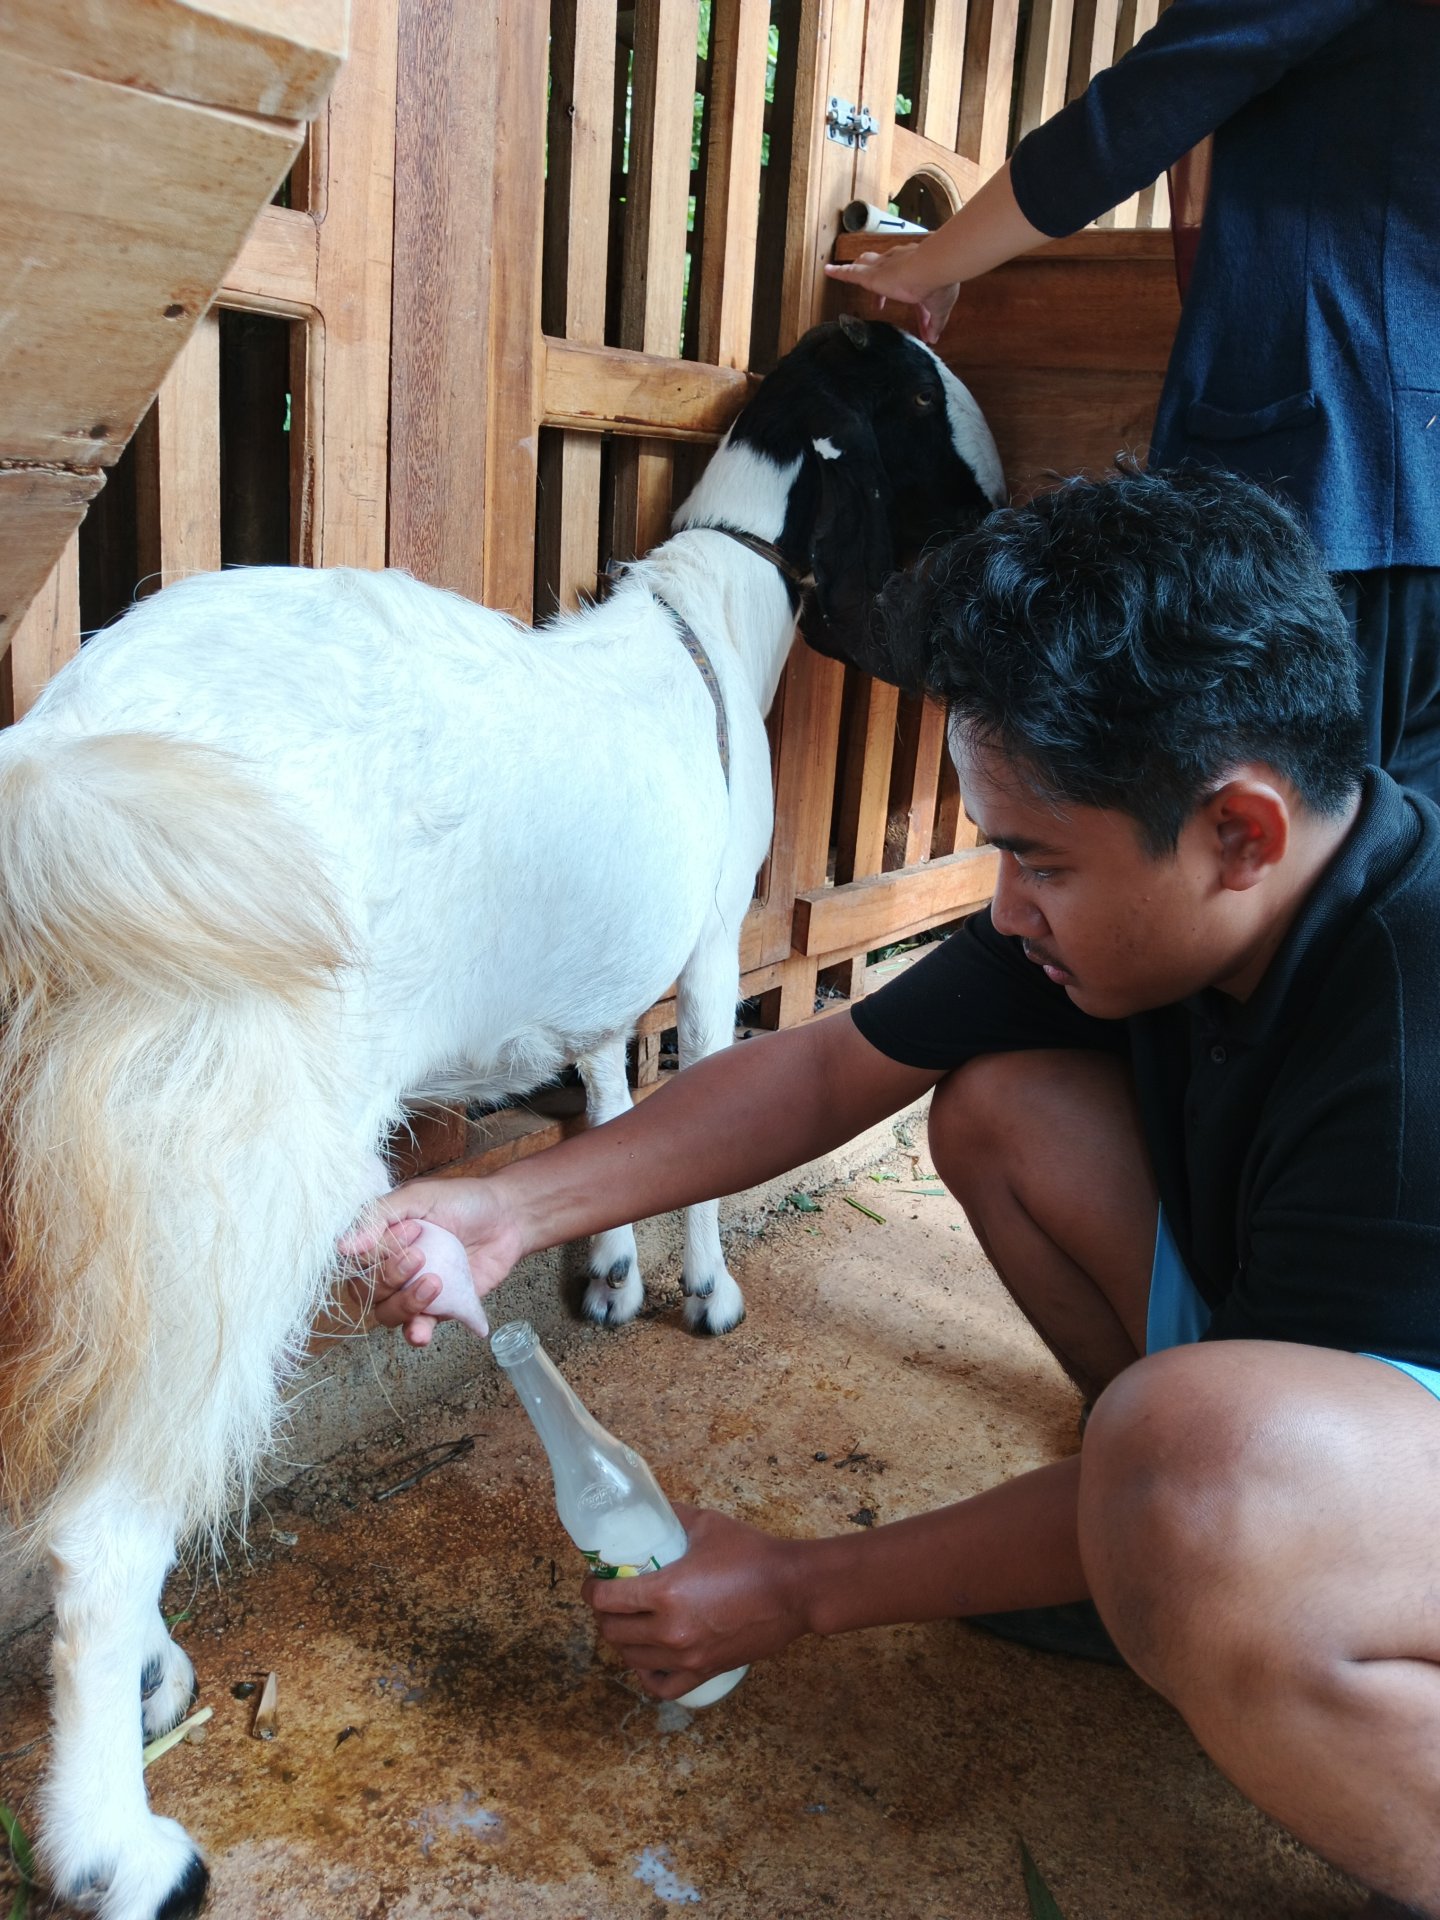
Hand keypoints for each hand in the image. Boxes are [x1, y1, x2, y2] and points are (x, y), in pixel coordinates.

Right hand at [339, 1175, 523, 1347]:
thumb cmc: (462, 1201)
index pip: (354, 1261)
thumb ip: (379, 1217)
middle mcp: (389, 1267)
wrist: (508, 1217)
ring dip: (405, 1304)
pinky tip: (422, 1331)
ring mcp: (411, 1289)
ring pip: (386, 1313)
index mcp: (378, 1239)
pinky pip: (417, 1329)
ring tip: (435, 1282)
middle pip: (365, 1291)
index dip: (375, 1253)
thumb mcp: (419, 1196)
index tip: (411, 1229)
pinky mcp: (438, 1308)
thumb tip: (342, 1247)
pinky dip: (416, 1333)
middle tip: (421, 1254)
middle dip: (389, 1277)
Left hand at [582, 1504, 811, 1698]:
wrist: (794, 1590)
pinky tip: (648, 1656)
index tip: (595, 1579)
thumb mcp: (706, 1524)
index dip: (592, 1588)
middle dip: (603, 1613)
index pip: (605, 1600)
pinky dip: (647, 1673)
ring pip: (631, 1658)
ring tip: (629, 1621)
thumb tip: (648, 1510)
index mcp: (666, 1592)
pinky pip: (661, 1686)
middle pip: (612, 1631)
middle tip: (611, 1596)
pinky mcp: (704, 1671)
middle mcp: (670, 1630)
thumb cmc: (752, 1553)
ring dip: (622, 1639)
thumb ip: (672, 1518)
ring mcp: (687, 1656)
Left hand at [824, 244, 959, 344]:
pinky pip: (851, 273)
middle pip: (887, 272)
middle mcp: (900, 264)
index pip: (914, 290)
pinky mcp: (872, 275)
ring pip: (867, 265)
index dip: (916, 308)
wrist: (934, 268)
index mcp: (917, 273)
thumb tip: (933, 338)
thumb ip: (935, 323)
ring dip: (860, 269)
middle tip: (879, 303)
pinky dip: (839, 272)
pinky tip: (827, 271)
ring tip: (848, 274)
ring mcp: (884, 268)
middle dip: (883, 285)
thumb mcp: (939, 309)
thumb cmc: (940, 284)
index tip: (921, 321)